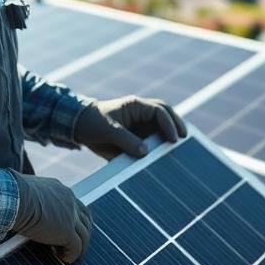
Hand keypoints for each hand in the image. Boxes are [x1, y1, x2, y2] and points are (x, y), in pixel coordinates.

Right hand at [9, 171, 91, 263]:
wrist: (15, 198)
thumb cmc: (13, 195)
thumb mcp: (27, 192)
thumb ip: (33, 198)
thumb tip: (23, 206)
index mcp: (60, 190)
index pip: (76, 204)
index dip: (76, 218)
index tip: (72, 228)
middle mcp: (69, 201)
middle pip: (85, 218)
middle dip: (83, 232)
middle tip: (77, 243)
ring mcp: (71, 216)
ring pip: (84, 235)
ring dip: (80, 247)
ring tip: (69, 255)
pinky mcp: (67, 232)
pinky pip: (76, 247)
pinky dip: (72, 255)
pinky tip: (64, 259)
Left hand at [73, 96, 187, 159]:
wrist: (79, 127)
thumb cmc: (93, 122)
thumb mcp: (108, 130)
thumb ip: (126, 140)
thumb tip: (145, 153)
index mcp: (136, 106)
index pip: (159, 111)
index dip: (168, 124)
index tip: (172, 138)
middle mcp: (142, 114)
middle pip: (166, 116)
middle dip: (176, 125)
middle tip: (184, 139)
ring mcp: (141, 126)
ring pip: (162, 129)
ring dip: (170, 137)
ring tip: (179, 149)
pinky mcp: (138, 138)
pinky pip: (152, 142)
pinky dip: (160, 148)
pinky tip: (166, 158)